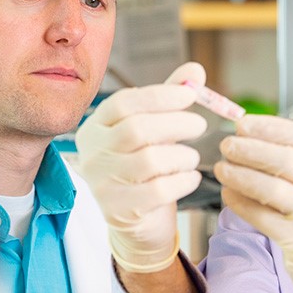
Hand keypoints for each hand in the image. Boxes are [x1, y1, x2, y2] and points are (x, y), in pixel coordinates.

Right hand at [73, 63, 208, 272]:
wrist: (137, 221)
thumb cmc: (146, 168)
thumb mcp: (154, 129)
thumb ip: (169, 99)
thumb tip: (195, 71)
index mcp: (96, 127)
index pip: (124, 103)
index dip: (160, 96)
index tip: (190, 95)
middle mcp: (92, 154)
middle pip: (137, 129)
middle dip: (176, 123)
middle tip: (200, 125)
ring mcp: (101, 184)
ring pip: (150, 160)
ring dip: (182, 155)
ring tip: (191, 157)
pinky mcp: (118, 210)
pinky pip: (158, 190)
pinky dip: (183, 181)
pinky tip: (189, 178)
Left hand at [216, 116, 292, 292]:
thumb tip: (256, 132)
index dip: (270, 127)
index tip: (244, 124)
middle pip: (287, 160)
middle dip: (251, 149)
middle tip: (228, 145)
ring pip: (272, 189)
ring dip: (241, 175)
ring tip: (222, 168)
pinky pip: (262, 217)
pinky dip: (241, 202)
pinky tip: (228, 194)